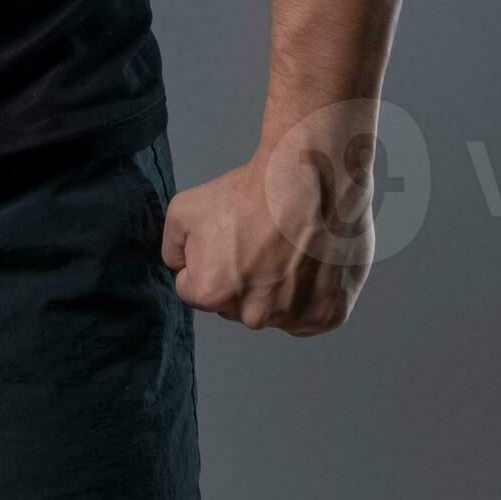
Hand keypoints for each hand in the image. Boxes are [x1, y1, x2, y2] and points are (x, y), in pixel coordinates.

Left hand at [160, 122, 378, 334]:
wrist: (310, 180)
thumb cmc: (248, 194)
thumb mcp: (183, 210)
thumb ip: (172, 248)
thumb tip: (182, 267)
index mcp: (211, 294)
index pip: (195, 290)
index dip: (207, 263)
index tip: (228, 242)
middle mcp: (252, 316)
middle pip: (236, 305)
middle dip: (243, 280)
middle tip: (260, 243)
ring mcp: (293, 319)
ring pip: (275, 311)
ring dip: (278, 289)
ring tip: (288, 250)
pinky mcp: (328, 316)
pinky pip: (310, 315)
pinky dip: (311, 295)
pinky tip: (311, 264)